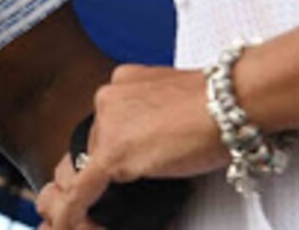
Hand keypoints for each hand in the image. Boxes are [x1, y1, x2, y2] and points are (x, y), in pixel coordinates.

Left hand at [37, 64, 223, 229]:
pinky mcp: (112, 152)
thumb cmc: (220, 103)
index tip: (132, 159)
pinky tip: (65, 226)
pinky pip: (83, 188)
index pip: (109, 123)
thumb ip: (154, 115)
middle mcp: (108, 97)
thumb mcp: (175, 100)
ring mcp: (107, 124)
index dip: (119, 147)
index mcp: (123, 82)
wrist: (233, 101)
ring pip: (93, 166)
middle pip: (98, 145)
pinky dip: (72, 211)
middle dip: (114, 166)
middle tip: (142, 177)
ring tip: (128, 194)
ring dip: (105, 186)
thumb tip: (153, 140)